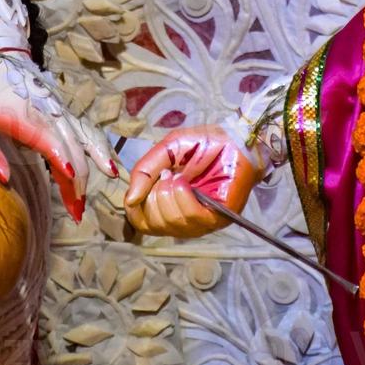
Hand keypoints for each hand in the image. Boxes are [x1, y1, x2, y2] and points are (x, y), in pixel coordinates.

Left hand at [0, 51, 118, 221]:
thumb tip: (3, 178)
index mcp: (27, 118)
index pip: (50, 140)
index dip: (61, 159)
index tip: (69, 180)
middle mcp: (50, 115)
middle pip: (72, 150)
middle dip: (76, 182)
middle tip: (75, 213)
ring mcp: (61, 113)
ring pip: (84, 143)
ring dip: (89, 171)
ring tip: (85, 200)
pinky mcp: (65, 113)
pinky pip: (88, 133)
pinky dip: (99, 150)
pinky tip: (110, 168)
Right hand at [124, 125, 258, 237]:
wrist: (235, 139)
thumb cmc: (203, 144)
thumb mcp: (166, 151)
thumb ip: (144, 172)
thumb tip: (128, 200)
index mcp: (167, 205)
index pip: (141, 222)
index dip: (135, 207)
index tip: (144, 184)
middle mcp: (182, 218)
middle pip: (153, 225)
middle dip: (153, 197)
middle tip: (166, 175)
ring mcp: (200, 222)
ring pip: (171, 223)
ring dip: (168, 195)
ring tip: (178, 176)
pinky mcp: (218, 218)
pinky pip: (192, 218)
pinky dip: (183, 198)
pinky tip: (185, 183)